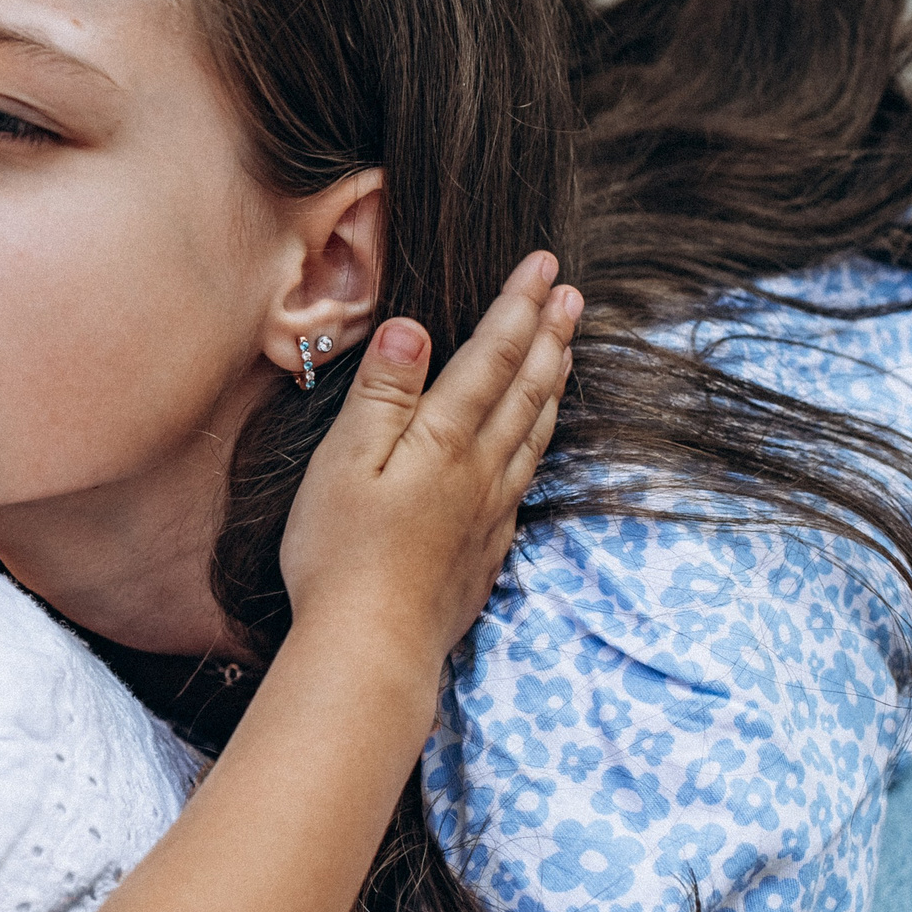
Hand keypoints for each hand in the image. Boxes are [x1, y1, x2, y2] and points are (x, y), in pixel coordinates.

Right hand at [282, 252, 579, 672]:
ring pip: (535, 430)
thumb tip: (414, 326)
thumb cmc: (339, 553)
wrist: (372, 646)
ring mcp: (489, 509)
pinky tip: (539, 437)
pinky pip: (528, 474)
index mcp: (442, 439)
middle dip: (549, 334)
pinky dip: (542, 438)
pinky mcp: (486, 546)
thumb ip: (382, 393)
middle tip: (572, 294)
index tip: (545, 264)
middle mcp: (478, 468)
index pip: (490, 356)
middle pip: (525, 388)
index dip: (518, 306)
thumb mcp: (344, 462)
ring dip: (554, 381)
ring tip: (567, 349)